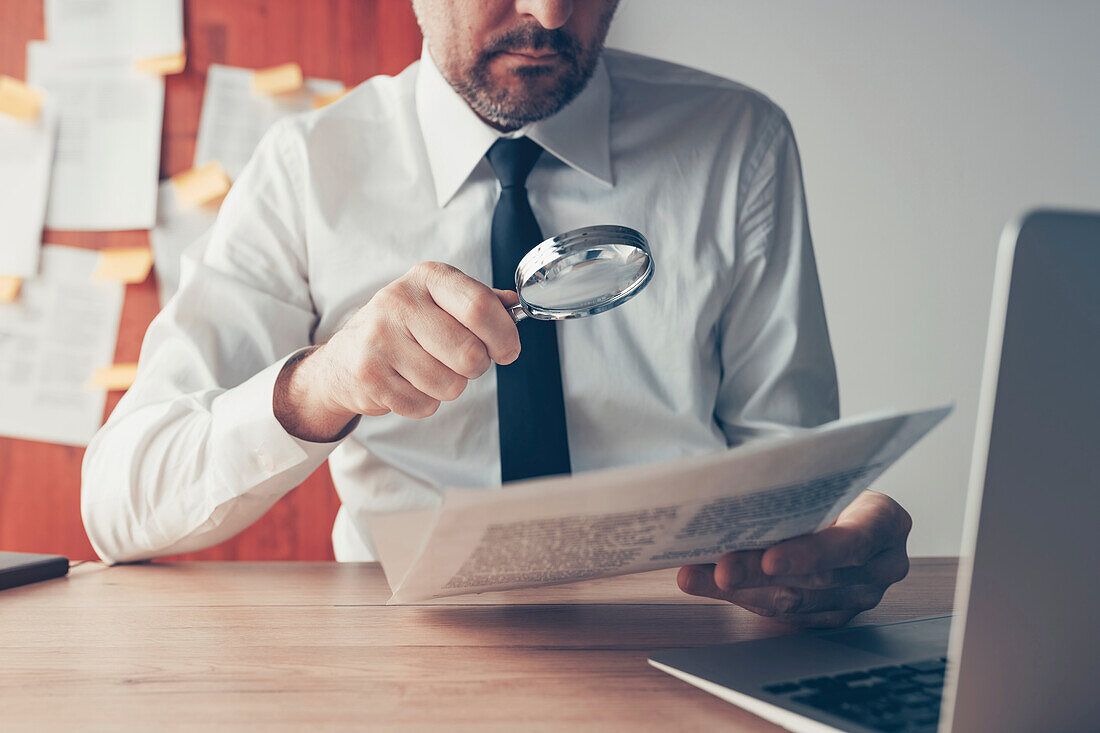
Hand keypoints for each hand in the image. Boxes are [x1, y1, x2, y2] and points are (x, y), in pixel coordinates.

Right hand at [275, 262, 519, 440]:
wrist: (346, 357)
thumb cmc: (406, 327)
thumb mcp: (441, 301)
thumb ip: (481, 301)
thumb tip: (517, 305)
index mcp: (427, 277)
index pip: (480, 307)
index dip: (504, 336)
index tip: (507, 350)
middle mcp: (399, 301)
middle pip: (469, 353)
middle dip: (476, 367)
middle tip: (463, 363)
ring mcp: (380, 339)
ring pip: (449, 385)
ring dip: (449, 387)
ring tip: (428, 370)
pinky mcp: (369, 375)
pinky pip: (423, 405)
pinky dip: (424, 402)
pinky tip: (408, 383)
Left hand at [677, 491, 911, 626]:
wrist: (842, 512)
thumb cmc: (829, 489)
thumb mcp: (824, 481)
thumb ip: (794, 491)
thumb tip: (728, 488)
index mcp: (886, 522)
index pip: (855, 541)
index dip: (812, 553)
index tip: (771, 558)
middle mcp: (881, 565)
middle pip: (818, 578)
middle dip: (762, 574)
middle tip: (722, 569)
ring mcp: (858, 596)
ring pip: (796, 601)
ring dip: (741, 589)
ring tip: (699, 574)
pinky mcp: (831, 616)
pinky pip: (781, 612)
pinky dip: (738, 596)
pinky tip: (704, 581)